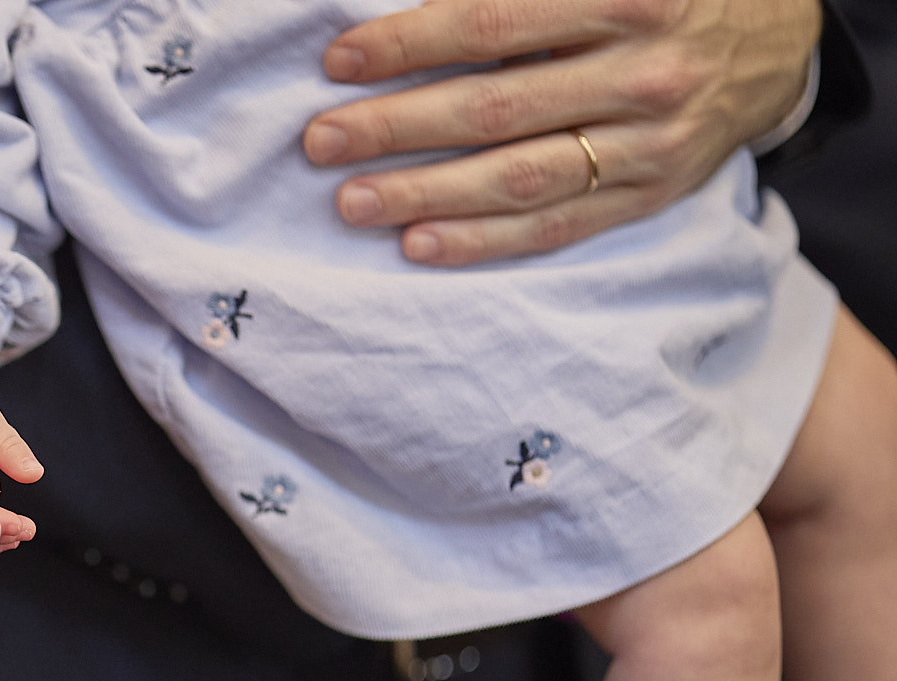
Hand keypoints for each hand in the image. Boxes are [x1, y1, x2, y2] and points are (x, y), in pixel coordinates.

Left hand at [302, 0, 823, 265]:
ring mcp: (649, 142)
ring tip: (351, 201)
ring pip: (518, 177)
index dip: (409, 43)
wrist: (773, 42)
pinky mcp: (649, 194)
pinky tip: (418, 244)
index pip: (493, 23)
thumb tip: (416, 5)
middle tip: (321, 141)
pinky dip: (482, 241)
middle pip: (494, 107)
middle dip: (396, 126)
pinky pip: (555, 226)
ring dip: (423, 193)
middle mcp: (642, 72)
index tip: (340, 61)